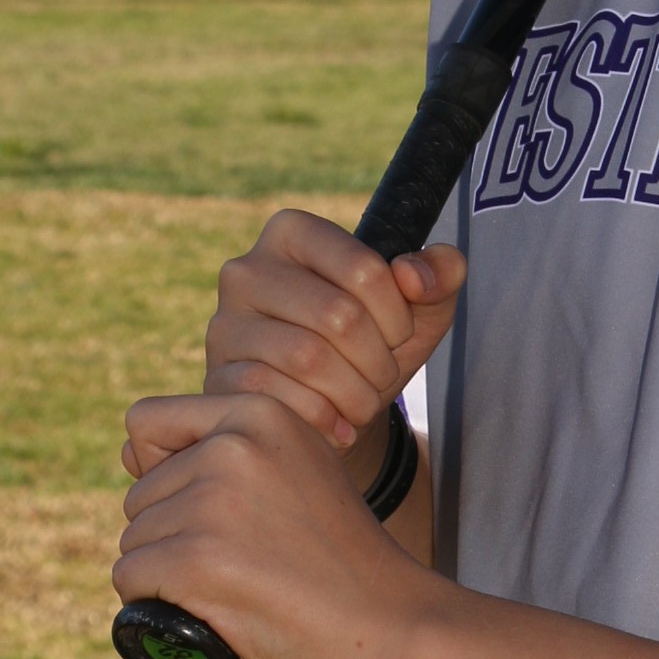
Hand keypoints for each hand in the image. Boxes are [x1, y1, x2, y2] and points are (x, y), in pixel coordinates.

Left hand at [111, 391, 440, 658]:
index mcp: (261, 413)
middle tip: (246, 566)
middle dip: (172, 537)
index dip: (156, 472)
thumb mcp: (298, 473)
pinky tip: (215, 613)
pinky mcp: (198, 559)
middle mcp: (233, 445)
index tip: (203, 514)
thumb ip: (234, 453)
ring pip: (135, 542)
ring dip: (168, 577)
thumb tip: (130, 453)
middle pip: (139, 495)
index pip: (145, 423)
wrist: (397, 627)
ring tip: (243, 590)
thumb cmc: (344, 563)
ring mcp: (214, 501)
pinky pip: (132, 581)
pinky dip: (157, 608)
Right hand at [178, 210, 465, 460]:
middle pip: (338, 315)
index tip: (399, 333)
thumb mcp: (421, 307)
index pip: (363, 268)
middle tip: (384, 376)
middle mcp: (246, 269)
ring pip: (307, 359)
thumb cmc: (374, 344)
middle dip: (378, 359)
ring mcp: (225, 324)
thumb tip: (412, 275)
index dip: (397, 313)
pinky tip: (337, 426)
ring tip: (364, 403)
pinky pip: (277, 397)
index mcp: (292, 232)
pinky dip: (322, 418)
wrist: (332, 409)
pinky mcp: (217, 377)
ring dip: (355, 393)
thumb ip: (441, 272)